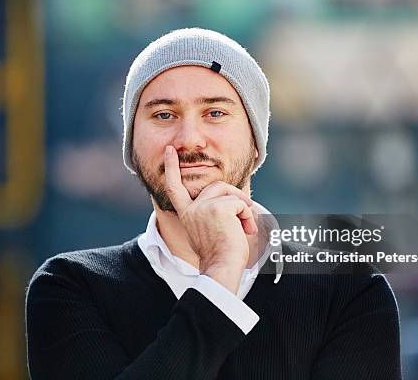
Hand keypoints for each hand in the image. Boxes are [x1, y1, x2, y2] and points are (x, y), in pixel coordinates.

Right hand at [164, 145, 257, 293]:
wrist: (222, 267)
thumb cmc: (219, 255)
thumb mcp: (205, 231)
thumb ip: (207, 214)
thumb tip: (228, 205)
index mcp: (186, 214)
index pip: (175, 187)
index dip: (171, 167)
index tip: (169, 150)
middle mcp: (192, 208)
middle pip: (217, 186)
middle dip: (235, 196)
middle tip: (245, 215)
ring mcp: (204, 207)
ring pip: (230, 192)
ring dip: (243, 207)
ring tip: (245, 226)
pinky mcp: (218, 208)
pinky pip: (240, 203)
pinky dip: (248, 216)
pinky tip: (246, 230)